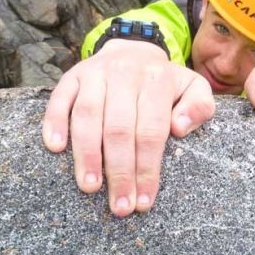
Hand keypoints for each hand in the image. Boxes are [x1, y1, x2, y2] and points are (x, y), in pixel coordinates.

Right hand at [42, 39, 214, 216]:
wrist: (134, 49)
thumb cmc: (164, 82)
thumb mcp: (193, 87)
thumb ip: (199, 106)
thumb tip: (179, 128)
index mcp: (157, 80)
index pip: (151, 131)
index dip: (147, 168)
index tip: (144, 201)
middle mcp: (125, 74)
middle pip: (119, 129)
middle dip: (119, 172)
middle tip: (119, 206)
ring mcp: (95, 73)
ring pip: (87, 116)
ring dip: (87, 155)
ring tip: (90, 187)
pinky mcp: (72, 75)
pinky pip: (59, 98)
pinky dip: (54, 122)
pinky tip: (55, 148)